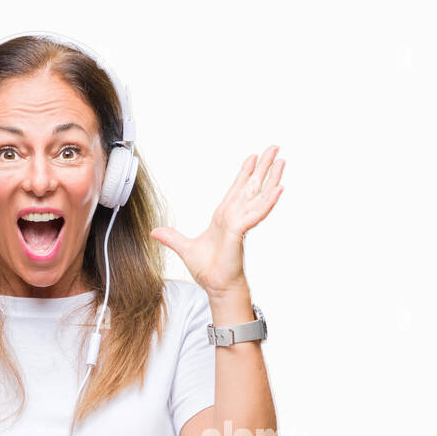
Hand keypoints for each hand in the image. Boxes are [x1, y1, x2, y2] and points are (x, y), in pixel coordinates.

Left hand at [150, 144, 284, 296]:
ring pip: (258, 195)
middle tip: (275, 148)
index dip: (245, 173)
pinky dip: (267, 201)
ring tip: (281, 161)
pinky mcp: (240, 231)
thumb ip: (172, 238)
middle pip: (252, 186)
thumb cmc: (208, 270)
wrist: (215, 286)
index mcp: (225, 217)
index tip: (252, 157)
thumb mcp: (185, 249)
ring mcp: (240, 222)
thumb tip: (155, 232)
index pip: (237, 189)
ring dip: (271, 177)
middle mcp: (235, 216)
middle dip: (263, 167)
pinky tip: (279, 189)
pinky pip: (255, 213)